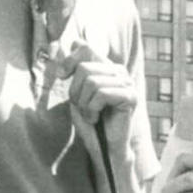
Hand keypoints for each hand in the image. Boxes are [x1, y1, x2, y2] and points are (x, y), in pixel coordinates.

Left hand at [57, 41, 137, 167]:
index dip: (68, 61)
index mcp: (107, 67)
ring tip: (89, 114)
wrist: (104, 149)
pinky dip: (91, 109)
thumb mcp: (77, 92)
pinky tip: (96, 118)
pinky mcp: (131, 97)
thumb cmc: (90, 122)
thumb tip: (70, 43)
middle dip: (75, 91)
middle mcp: (119, 71)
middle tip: (81, 107)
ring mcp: (127, 83)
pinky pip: (101, 93)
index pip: (85, 47)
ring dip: (83, 103)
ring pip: (91, 81)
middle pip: (84, 66)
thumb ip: (75, 70)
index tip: (62, 76)